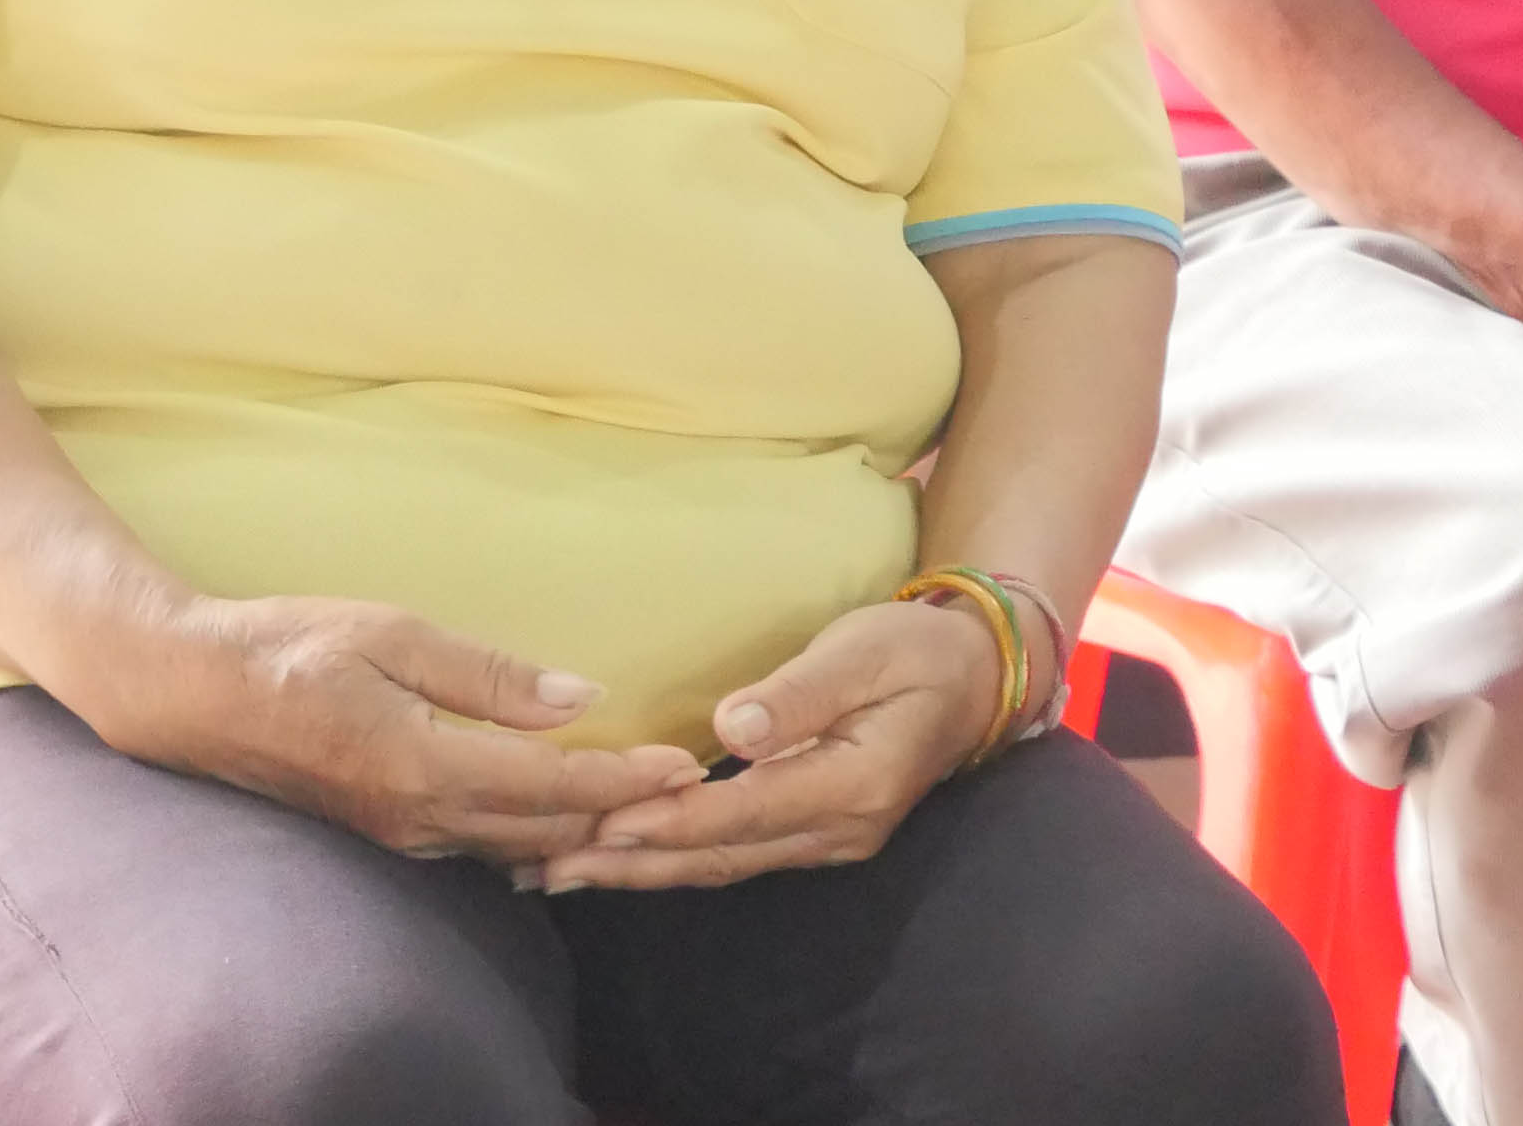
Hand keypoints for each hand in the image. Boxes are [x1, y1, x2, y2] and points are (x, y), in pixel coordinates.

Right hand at [84, 596, 702, 866]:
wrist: (187, 693)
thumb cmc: (287, 648)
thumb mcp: (393, 635)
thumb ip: (490, 675)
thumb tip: (583, 698)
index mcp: (423, 765)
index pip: (554, 783)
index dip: (628, 779)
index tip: (686, 767)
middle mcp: (415, 815)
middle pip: (546, 829)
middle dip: (623, 815)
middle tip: (692, 792)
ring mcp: (396, 832)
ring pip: (513, 847)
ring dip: (582, 833)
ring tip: (646, 811)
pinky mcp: (383, 830)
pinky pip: (476, 847)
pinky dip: (533, 837)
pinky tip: (564, 827)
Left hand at [537, 595, 1003, 891]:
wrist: (978, 679)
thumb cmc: (917, 652)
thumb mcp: (864, 651)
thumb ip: (799, 693)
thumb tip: (732, 728)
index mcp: (854, 783)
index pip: (744, 811)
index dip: (669, 821)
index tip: (599, 823)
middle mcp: (839, 830)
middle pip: (720, 856)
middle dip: (630, 864)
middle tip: (543, 865)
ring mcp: (829, 841)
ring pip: (721, 865)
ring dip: (641, 871)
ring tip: (560, 872)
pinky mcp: (815, 836)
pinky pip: (734, 857)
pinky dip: (674, 859)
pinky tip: (626, 858)